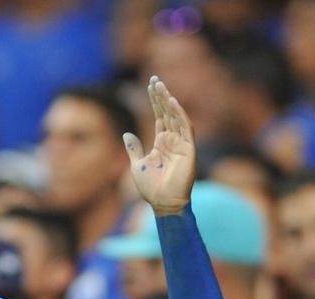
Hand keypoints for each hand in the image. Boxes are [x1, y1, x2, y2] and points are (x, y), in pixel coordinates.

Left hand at [124, 76, 194, 214]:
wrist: (163, 203)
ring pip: (176, 117)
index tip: (150, 85)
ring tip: (160, 86)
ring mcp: (181, 143)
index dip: (155, 101)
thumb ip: (134, 149)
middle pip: (167, 113)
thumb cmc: (151, 188)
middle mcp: (172, 140)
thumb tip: (126, 133)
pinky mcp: (189, 149)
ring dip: (168, 101)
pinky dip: (179, 114)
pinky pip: (185, 128)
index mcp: (161, 142)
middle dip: (161, 96)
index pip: (159, 116)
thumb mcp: (136, 165)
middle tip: (155, 79)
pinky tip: (172, 102)